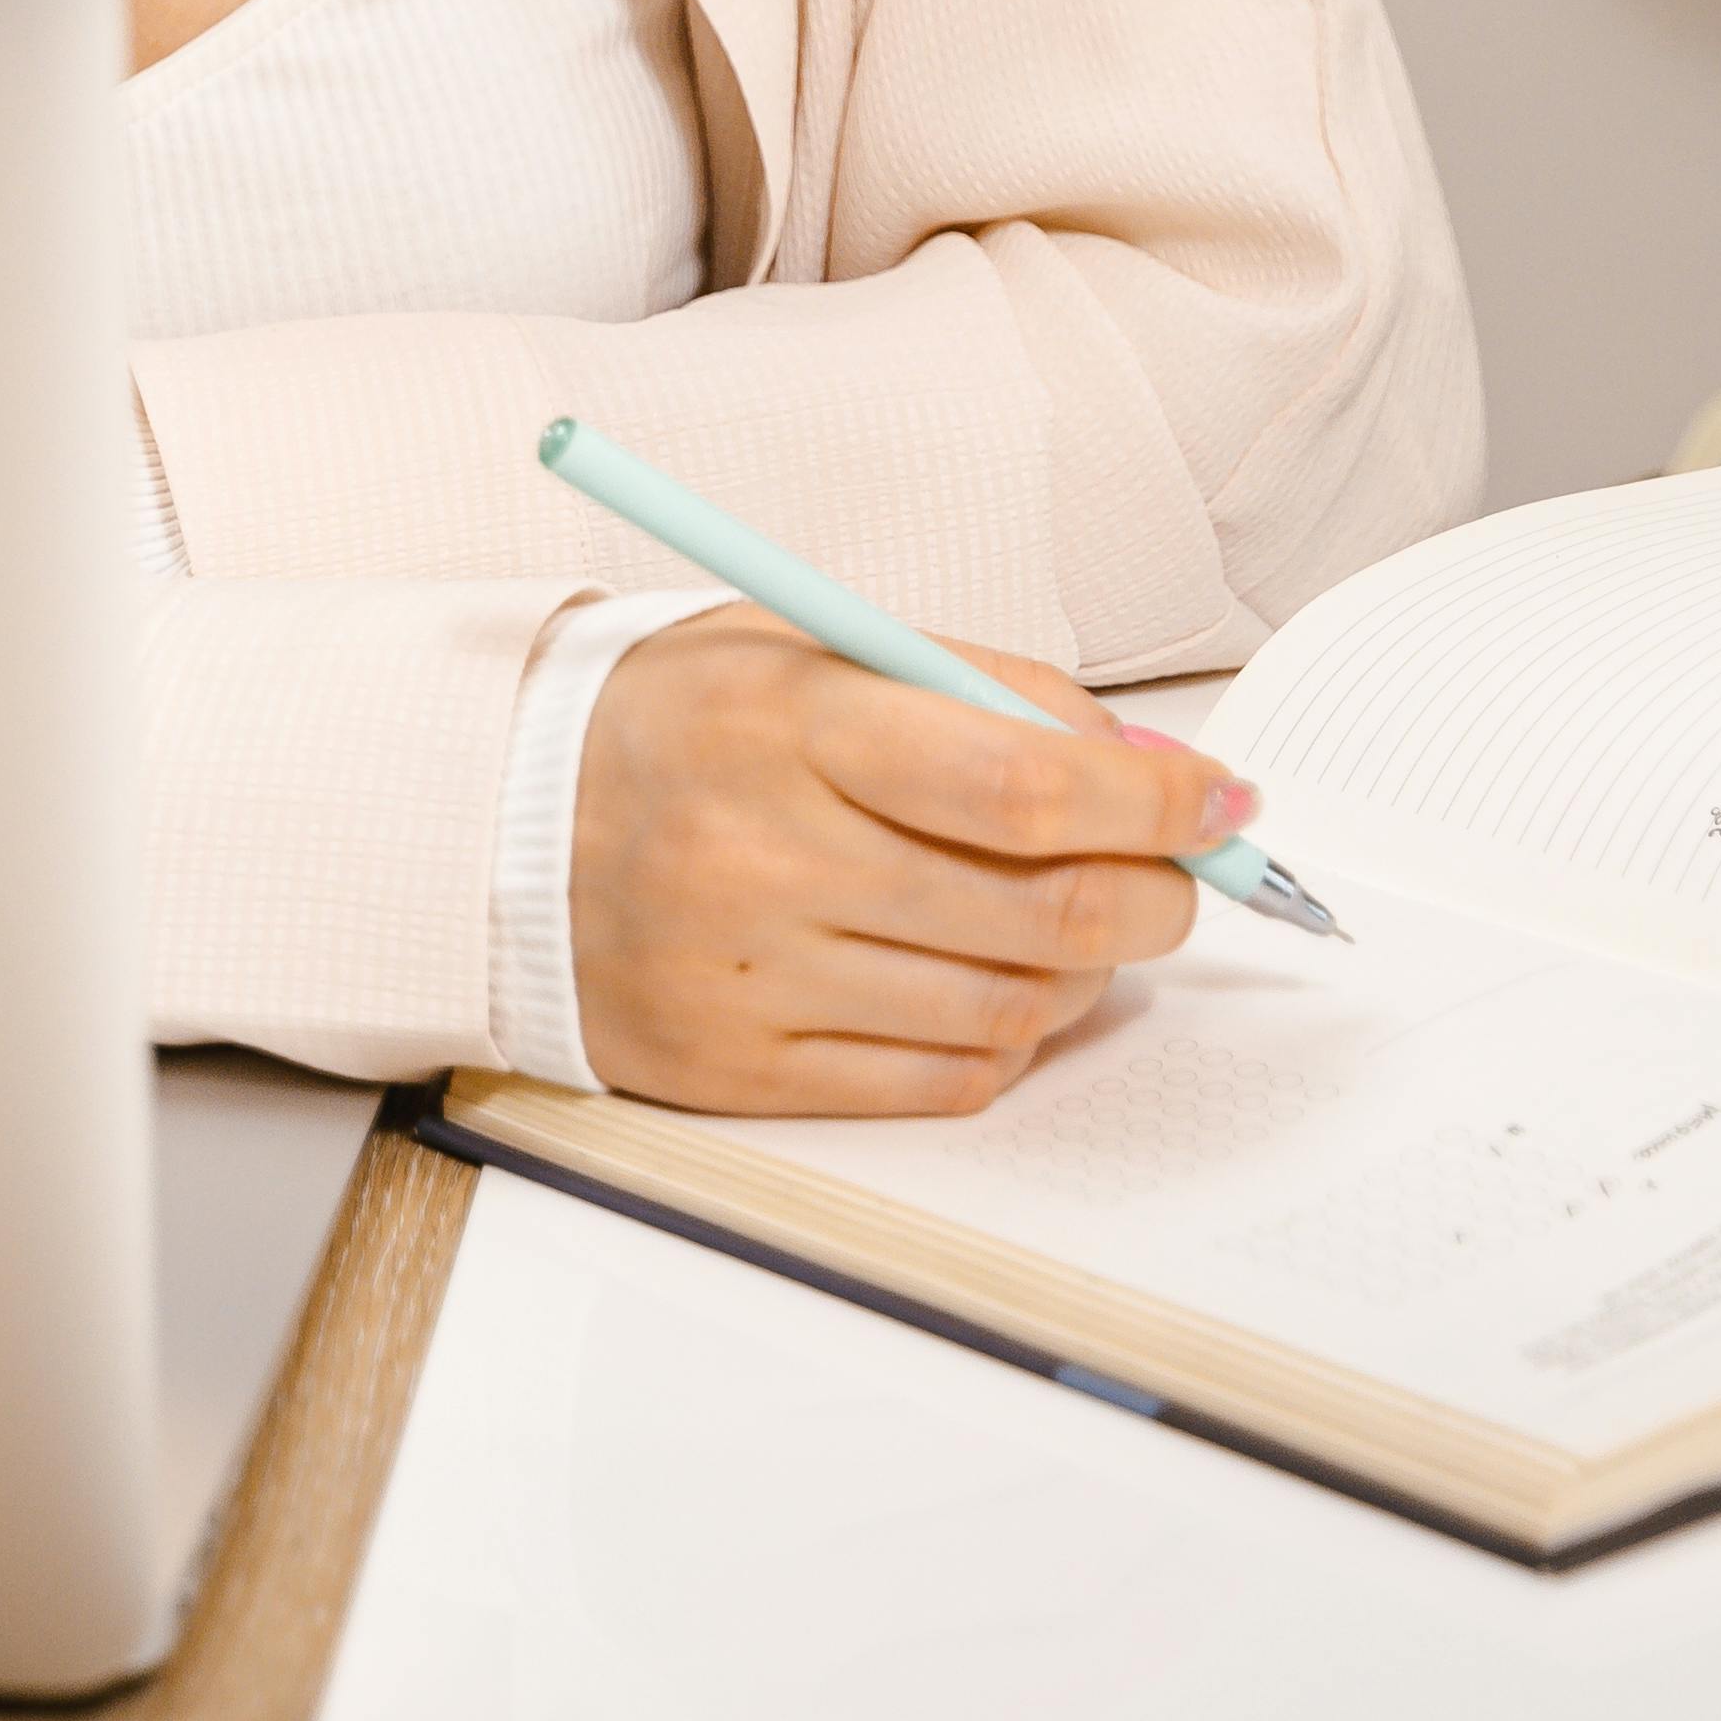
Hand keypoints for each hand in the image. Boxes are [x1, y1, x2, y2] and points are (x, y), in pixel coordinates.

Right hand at [566, 608, 1244, 1113]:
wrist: (499, 828)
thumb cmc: (680, 721)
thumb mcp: (814, 642)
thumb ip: (984, 687)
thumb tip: (1144, 762)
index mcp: (789, 722)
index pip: (1020, 777)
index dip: (1151, 799)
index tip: (1220, 801)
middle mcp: (768, 855)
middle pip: (1039, 908)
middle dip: (1155, 894)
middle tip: (1180, 873)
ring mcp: (753, 976)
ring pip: (1009, 1003)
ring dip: (1090, 971)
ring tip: (1083, 923)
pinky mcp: (742, 1072)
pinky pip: (942, 1079)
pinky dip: (1011, 1037)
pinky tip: (1003, 983)